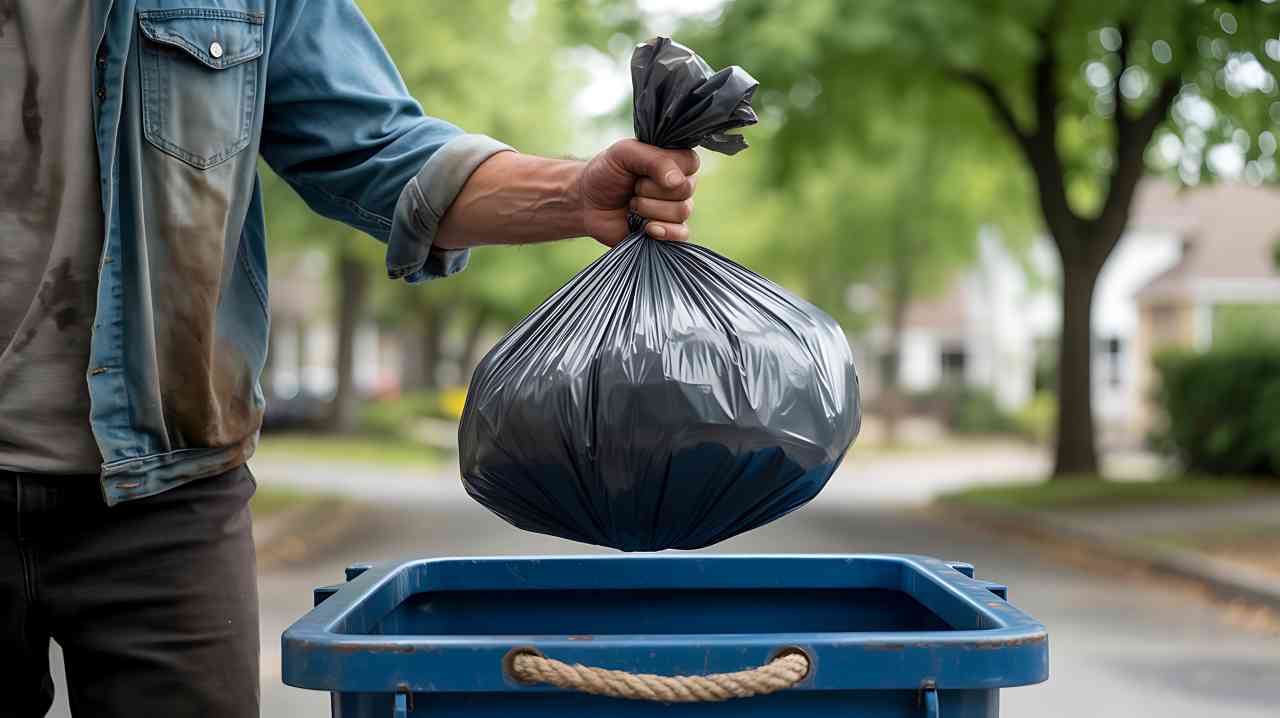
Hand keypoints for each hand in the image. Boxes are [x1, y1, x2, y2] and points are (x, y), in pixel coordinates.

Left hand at [578, 139, 698, 246]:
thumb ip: (654, 159)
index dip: (666, 168)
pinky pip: (682, 234)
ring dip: (649, 209)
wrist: (588, 202)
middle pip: (685, 190)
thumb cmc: (607, 173)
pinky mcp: (669, 231)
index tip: (642, 169)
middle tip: (633, 188)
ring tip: (632, 205)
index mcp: (674, 160)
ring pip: (682, 211)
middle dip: (650, 190)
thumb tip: (678, 182)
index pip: (691, 163)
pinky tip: (646, 227)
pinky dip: (663, 231)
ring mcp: (676, 209)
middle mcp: (680, 184)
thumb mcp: (624, 153)